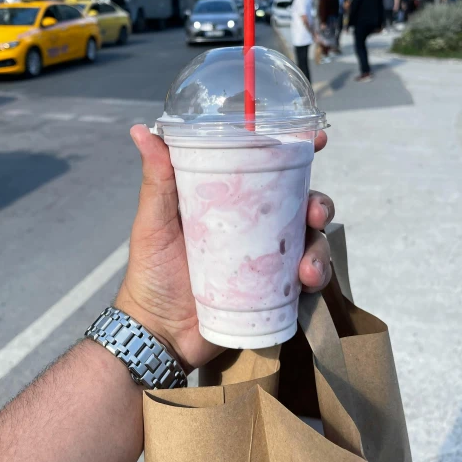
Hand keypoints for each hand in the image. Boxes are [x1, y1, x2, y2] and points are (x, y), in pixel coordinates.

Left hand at [116, 126, 334, 370]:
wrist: (157, 332)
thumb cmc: (151, 271)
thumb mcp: (154, 221)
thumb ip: (156, 178)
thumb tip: (141, 129)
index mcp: (230, 201)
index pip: (267, 170)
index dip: (295, 152)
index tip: (314, 140)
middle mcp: (254, 225)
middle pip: (300, 203)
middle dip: (318, 203)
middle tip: (315, 211)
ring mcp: (267, 258)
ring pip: (311, 241)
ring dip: (320, 248)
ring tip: (307, 269)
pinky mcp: (275, 290)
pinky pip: (308, 279)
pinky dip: (316, 277)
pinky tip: (307, 284)